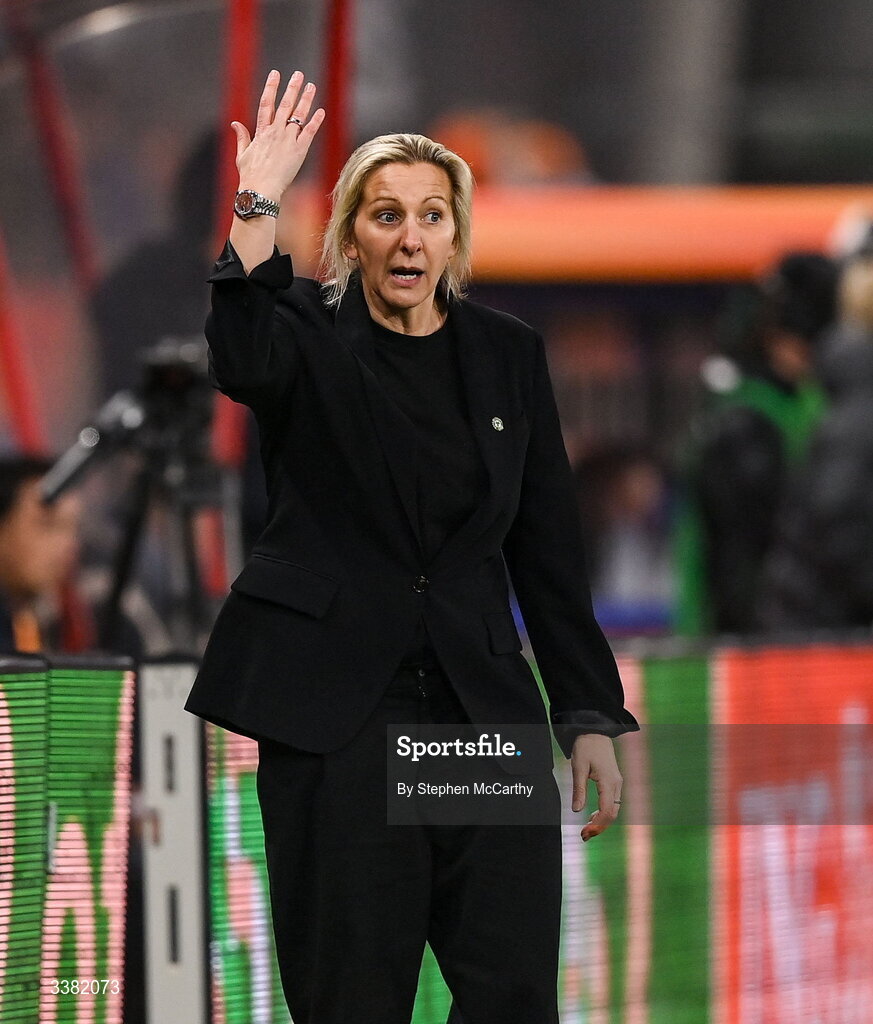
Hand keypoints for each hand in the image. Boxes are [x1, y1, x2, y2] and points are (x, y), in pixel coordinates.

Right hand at [231, 69, 325, 198]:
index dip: (271, 87)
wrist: (261, 189)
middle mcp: (275, 132)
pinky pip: (309, 132)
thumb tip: (235, 124)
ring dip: (305, 99)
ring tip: (311, 86)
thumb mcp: (242, 154)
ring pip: (298, 114)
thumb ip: (242, 137)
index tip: (275, 74)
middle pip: (285, 104)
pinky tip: (320, 111)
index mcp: (261, 131)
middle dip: (292, 88)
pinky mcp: (299, 150)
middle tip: (298, 74)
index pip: (266, 103)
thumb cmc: (250, 175)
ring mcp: (288, 140)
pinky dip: (315, 121)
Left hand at [570, 733, 621, 841]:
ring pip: (614, 809)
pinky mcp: (614, 781)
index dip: (597, 825)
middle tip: (584, 835)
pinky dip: (604, 812)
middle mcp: (616, 784)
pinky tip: (592, 816)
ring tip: (586, 828)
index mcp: (609, 781)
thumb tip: (576, 811)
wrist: (595, 731)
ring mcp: (617, 783)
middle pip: (613, 813)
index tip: (584, 832)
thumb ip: (578, 789)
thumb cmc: (585, 747)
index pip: (607, 811)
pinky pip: (613, 802)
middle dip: (599, 827)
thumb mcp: (578, 767)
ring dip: (602, 821)